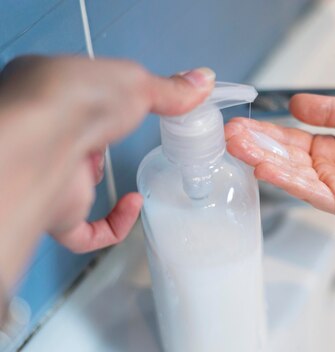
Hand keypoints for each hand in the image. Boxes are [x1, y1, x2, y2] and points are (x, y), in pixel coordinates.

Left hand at [0, 56, 213, 260]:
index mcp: (51, 87)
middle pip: (74, 136)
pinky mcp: (56, 213)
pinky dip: (114, 226)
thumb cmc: (80, 100)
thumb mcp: (138, 83)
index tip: (137, 103)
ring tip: (129, 164)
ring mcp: (48, 172)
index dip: (105, 97)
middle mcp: (42, 130)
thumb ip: (170, 88)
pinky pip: (84, 233)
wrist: (50, 141)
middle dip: (99, 138)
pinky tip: (133, 205)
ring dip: (101, 178)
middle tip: (127, 134)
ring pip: (74, 181)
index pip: (79, 94)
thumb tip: (203, 81)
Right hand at [225, 94, 334, 219]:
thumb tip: (294, 104)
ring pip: (291, 174)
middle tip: (228, 136)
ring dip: (263, 161)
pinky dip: (287, 180)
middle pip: (283, 157)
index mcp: (325, 149)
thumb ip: (327, 110)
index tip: (239, 125)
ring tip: (238, 148)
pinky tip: (266, 168)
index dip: (264, 133)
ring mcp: (330, 189)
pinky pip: (310, 191)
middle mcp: (323, 171)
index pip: (287, 140)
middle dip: (255, 147)